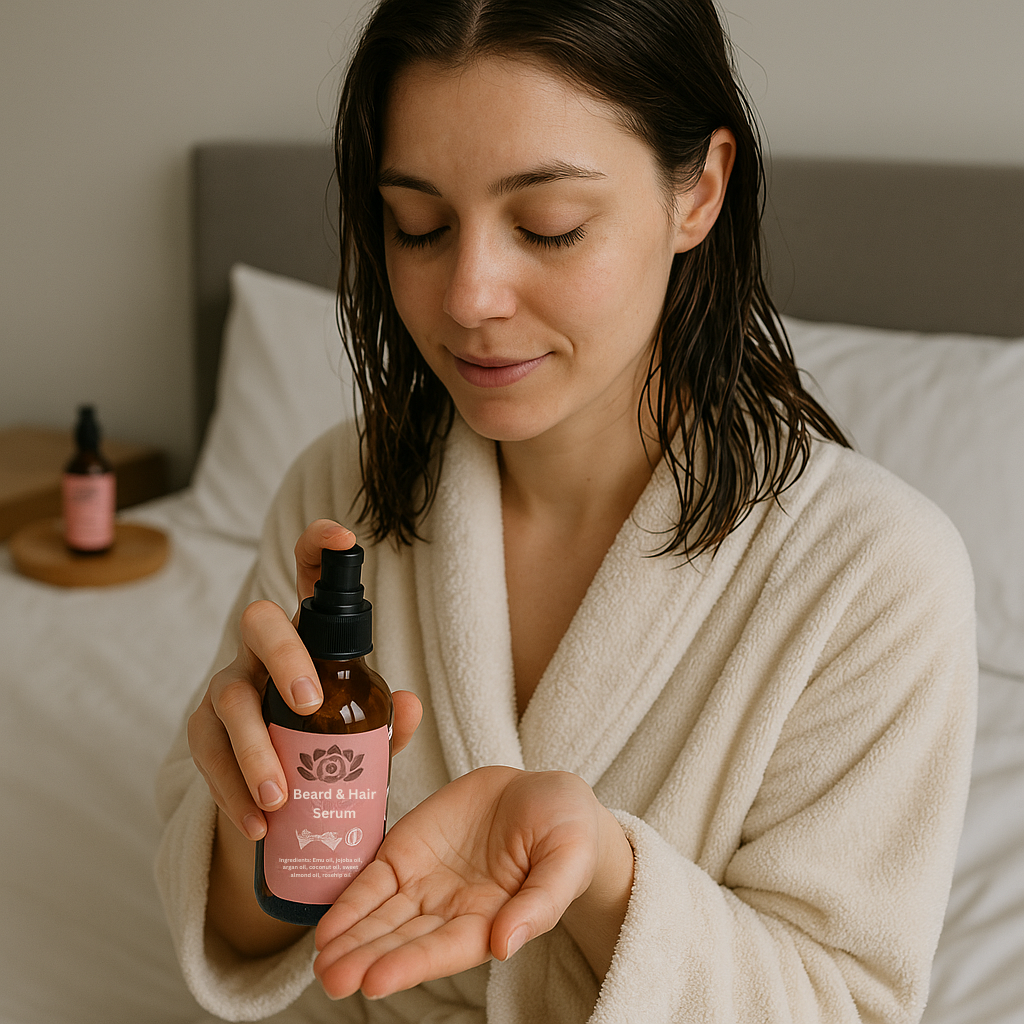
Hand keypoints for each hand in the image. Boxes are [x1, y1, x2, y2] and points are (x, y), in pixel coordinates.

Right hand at [187, 519, 422, 841]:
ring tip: (279, 798)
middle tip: (310, 705)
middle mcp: (263, 650)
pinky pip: (209, 754)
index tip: (343, 538)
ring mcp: (229, 687)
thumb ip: (387, 720)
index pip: (308, 577)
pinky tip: (258, 824)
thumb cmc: (329, 743)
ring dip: (254, 749)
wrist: (281, 798)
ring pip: (230, 698)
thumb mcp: (364, 732)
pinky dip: (232, 791)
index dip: (320, 547)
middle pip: (259, 623)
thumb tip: (408, 706)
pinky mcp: (205, 732)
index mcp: (308, 636)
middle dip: (284, 656)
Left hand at [313, 766, 632, 1000]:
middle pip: (404, 940)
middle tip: (331, 978)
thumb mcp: (567, 858)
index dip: (410, 963)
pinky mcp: (408, 853)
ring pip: (382, 918)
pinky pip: (373, 881)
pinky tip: (326, 928)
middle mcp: (452, 911)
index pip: (445, 949)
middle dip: (367, 959)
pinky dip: (349, 903)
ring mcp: (427, 883)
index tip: (375, 980)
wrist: (546, 793)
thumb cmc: (567, 830)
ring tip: (321, 961)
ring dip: (350, 940)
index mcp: (493, 919)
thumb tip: (507, 943)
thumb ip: (541, 902)